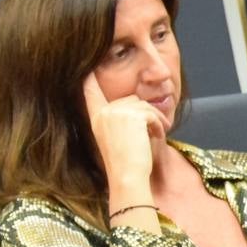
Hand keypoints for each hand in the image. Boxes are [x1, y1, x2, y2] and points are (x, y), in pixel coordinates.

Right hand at [83, 72, 159, 190]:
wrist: (127, 176)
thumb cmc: (125, 164)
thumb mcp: (117, 138)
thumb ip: (120, 120)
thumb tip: (137, 102)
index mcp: (96, 118)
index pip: (90, 93)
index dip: (89, 80)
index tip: (87, 69)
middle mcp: (104, 112)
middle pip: (131, 100)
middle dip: (146, 113)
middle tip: (155, 129)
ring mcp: (116, 112)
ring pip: (144, 105)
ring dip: (156, 119)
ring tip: (158, 133)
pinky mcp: (132, 116)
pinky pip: (152, 113)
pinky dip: (160, 124)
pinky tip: (159, 135)